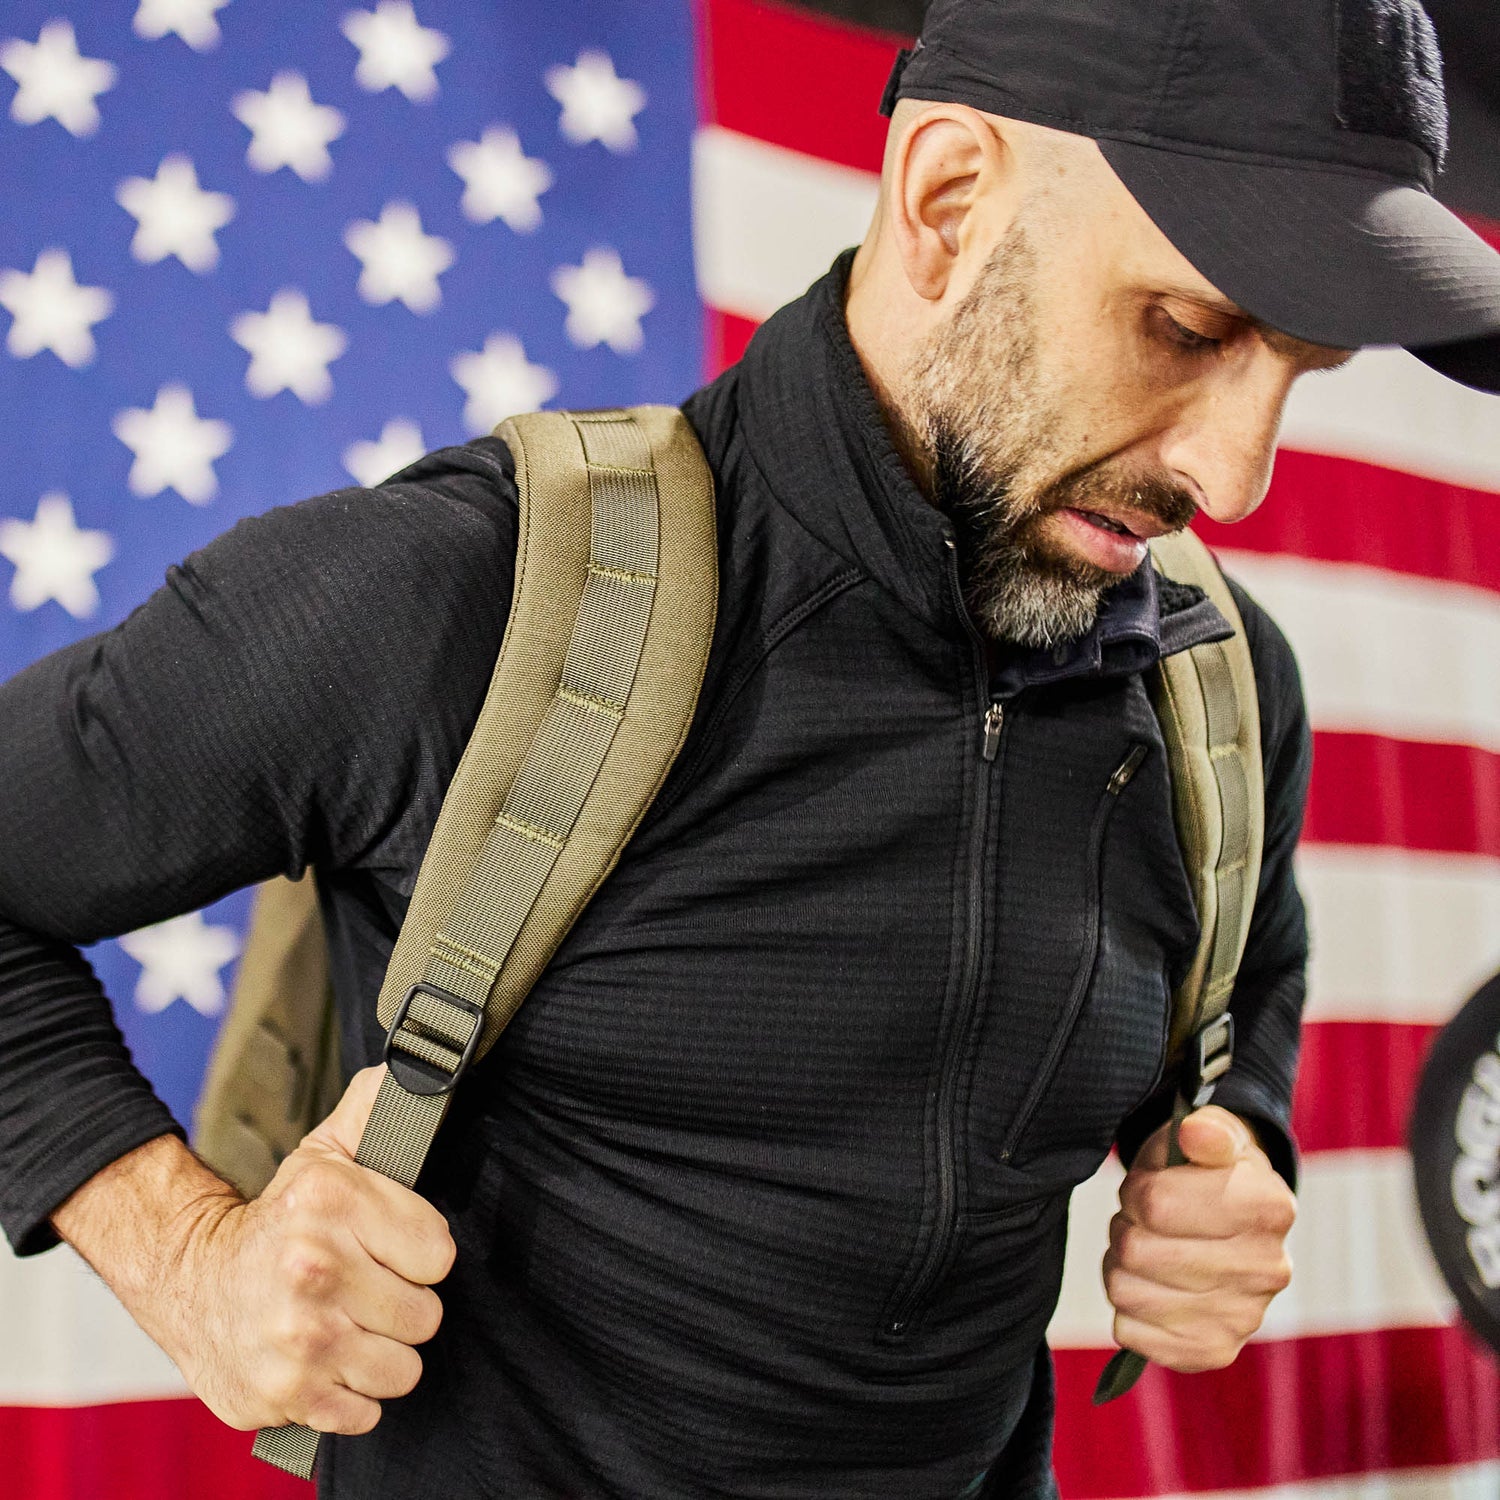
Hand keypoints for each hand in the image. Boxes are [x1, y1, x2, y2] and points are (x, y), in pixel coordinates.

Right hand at [148, 1066, 454, 1434]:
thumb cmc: (279, 1218)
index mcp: (330, 1202)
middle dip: (401, 1305)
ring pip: (403, 1369)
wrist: (189, 1279)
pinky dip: (352, 1395)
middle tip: (363, 1289)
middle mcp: (313, 1270)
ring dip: (380, 1353)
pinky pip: (366, 1411)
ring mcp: (299, 1340)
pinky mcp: (286, 1397)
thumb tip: (421, 1069)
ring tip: (347, 1326)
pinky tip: (326, 1362)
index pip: (440, 1254)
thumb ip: (377, 1108)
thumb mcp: (325, 1152)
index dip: (418, 1254)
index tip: (387, 1249)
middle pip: (425, 1316)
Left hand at [1102, 1105, 1294, 1371]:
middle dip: (1125, 1226)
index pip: (1155, 1203)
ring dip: (1121, 1266)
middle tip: (1141, 1219)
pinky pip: (1131, 1335)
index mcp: (1268, 1207)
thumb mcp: (1209, 1133)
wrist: (1233, 1220)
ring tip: (1145, 1249)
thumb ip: (1206, 1129)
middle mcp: (1268, 1269)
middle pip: (1136, 1250)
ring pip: (1126, 1292)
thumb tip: (1195, 1133)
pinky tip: (1152, 1287)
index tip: (1146, 1187)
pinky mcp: (1216, 1350)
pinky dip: (1127, 1309)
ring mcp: (1245, 1317)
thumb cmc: (1206, 1169)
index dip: (1136, 1190)